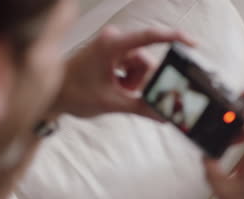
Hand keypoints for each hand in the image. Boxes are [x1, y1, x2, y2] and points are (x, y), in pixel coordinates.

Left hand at [53, 27, 194, 117]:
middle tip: (137, 97)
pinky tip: (117, 90)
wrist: (51, 94)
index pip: (150, 37)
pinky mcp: (112, 55)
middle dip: (144, 82)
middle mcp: (114, 41)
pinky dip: (130, 82)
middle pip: (146, 61)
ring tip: (119, 94)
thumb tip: (164, 116)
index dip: (174, 38)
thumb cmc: (73, 93)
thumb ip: (141, 108)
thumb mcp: (111, 103)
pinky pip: (133, 69)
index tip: (192, 44)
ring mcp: (113, 48)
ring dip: (135, 84)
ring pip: (141, 67)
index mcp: (112, 45)